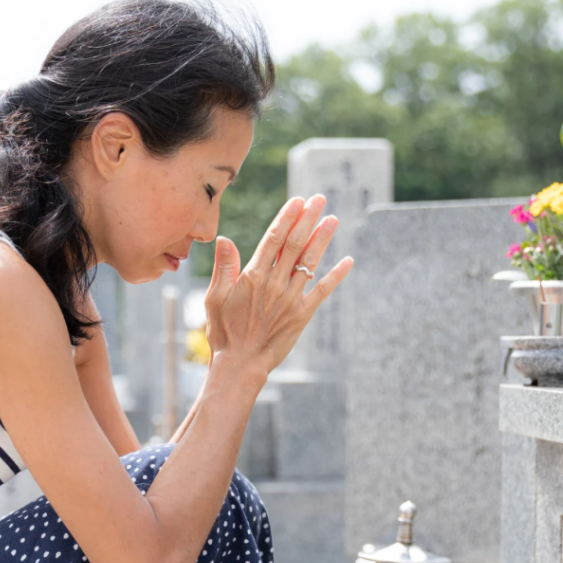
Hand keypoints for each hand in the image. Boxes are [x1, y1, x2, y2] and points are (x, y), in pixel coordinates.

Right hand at [203, 194, 352, 376]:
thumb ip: (224, 267)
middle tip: (320, 199)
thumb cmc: (223, 332)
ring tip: (333, 219)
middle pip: (295, 243)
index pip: (274, 238)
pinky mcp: (302, 314)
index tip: (298, 201)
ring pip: (309, 262)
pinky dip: (336, 276)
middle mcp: (275, 283)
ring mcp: (291, 298)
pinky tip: (348, 261)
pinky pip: (322, 291)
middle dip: (308, 219)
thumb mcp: (215, 298)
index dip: (288, 217)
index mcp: (253, 276)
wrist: (240, 364)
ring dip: (323, 239)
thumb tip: (224, 239)